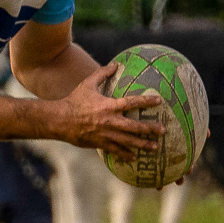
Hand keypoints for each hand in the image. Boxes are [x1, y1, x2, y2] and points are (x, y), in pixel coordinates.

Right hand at [48, 61, 163, 159]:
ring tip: (155, 148)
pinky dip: (125, 155)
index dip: (146, 101)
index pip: (132, 102)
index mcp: (109, 106)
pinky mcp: (100, 144)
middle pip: (134, 126)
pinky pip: (116, 150)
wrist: (60, 120)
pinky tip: (134, 158)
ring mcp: (105, 134)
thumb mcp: (87, 84)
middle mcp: (110, 121)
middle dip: (150, 129)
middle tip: (163, 130)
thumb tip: (115, 64)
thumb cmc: (74, 100)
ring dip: (143, 144)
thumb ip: (102, 73)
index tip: (159, 101)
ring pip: (128, 141)